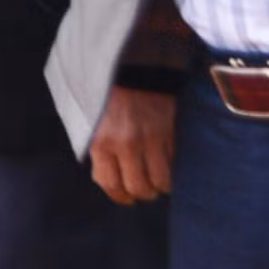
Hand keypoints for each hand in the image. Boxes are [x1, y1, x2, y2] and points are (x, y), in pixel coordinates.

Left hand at [87, 87, 175, 204]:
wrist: (131, 69)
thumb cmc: (108, 99)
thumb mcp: (93, 126)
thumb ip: (101, 153)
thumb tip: (112, 183)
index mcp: (101, 143)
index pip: (111, 185)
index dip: (121, 197)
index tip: (127, 198)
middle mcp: (125, 144)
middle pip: (139, 188)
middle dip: (143, 193)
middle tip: (145, 188)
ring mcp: (150, 139)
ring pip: (161, 181)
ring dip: (161, 185)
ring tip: (158, 179)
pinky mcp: (169, 133)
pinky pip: (175, 163)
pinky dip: (173, 169)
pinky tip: (168, 164)